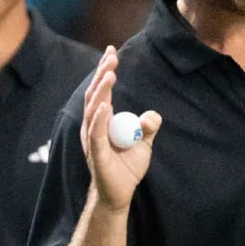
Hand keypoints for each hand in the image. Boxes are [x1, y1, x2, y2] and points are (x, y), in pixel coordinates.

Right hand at [81, 46, 160, 210]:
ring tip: (110, 74)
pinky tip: (104, 107)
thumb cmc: (126, 168)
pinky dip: (99, 119)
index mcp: (102, 121)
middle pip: (95, 95)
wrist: (119, 194)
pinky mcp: (96, 153)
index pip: (102, 91)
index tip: (111, 51)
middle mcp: (93, 126)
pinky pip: (96, 134)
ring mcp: (92, 139)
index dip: (105, 71)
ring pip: (94, 109)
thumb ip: (148, 127)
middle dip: (103, 74)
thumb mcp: (143, 144)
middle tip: (112, 56)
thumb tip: (152, 115)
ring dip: (102, 90)